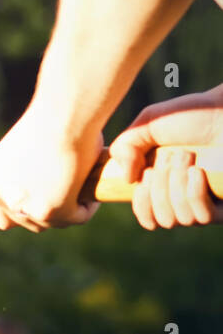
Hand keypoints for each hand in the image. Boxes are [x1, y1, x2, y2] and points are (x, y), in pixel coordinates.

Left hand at [0, 105, 103, 231]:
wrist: (62, 115)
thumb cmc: (54, 119)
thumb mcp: (31, 148)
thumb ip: (30, 173)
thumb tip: (49, 187)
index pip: (3, 217)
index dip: (25, 214)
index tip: (46, 203)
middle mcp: (0, 195)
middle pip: (30, 223)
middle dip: (52, 211)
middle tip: (73, 193)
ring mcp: (23, 206)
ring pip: (55, 222)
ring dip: (72, 209)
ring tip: (86, 186)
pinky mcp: (48, 211)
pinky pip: (78, 217)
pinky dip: (89, 206)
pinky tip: (94, 185)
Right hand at [108, 85, 222, 228]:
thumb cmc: (193, 115)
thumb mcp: (148, 124)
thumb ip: (125, 146)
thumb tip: (126, 179)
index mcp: (165, 185)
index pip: (148, 218)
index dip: (141, 205)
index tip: (139, 179)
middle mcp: (187, 199)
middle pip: (162, 218)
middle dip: (159, 188)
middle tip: (169, 157)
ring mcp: (209, 203)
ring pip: (180, 218)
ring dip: (176, 185)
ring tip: (186, 156)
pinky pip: (202, 216)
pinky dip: (193, 193)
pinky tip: (197, 171)